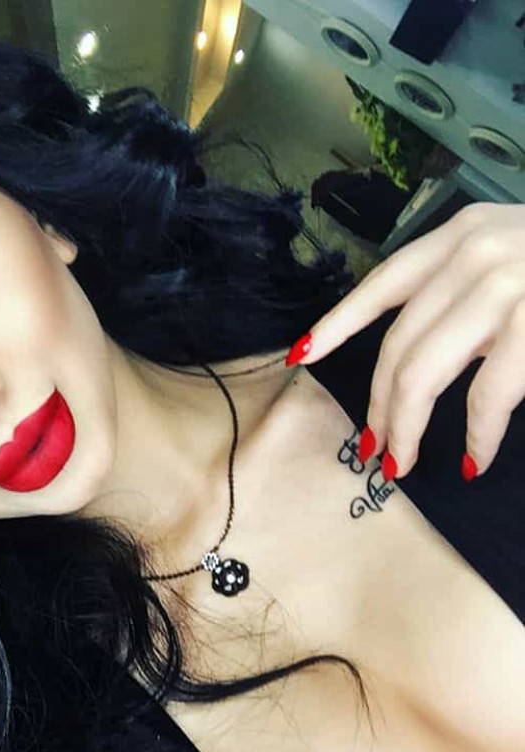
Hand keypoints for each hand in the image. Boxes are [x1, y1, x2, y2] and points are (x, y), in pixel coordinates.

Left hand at [285, 202, 524, 481]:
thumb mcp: (512, 254)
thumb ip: (463, 295)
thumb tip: (414, 366)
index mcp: (460, 236)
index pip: (380, 285)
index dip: (336, 323)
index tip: (301, 354)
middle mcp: (474, 254)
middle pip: (396, 343)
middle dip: (379, 404)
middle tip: (376, 445)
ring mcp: (507, 287)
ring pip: (423, 371)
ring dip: (407, 425)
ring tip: (403, 461)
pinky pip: (487, 394)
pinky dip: (474, 433)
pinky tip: (470, 458)